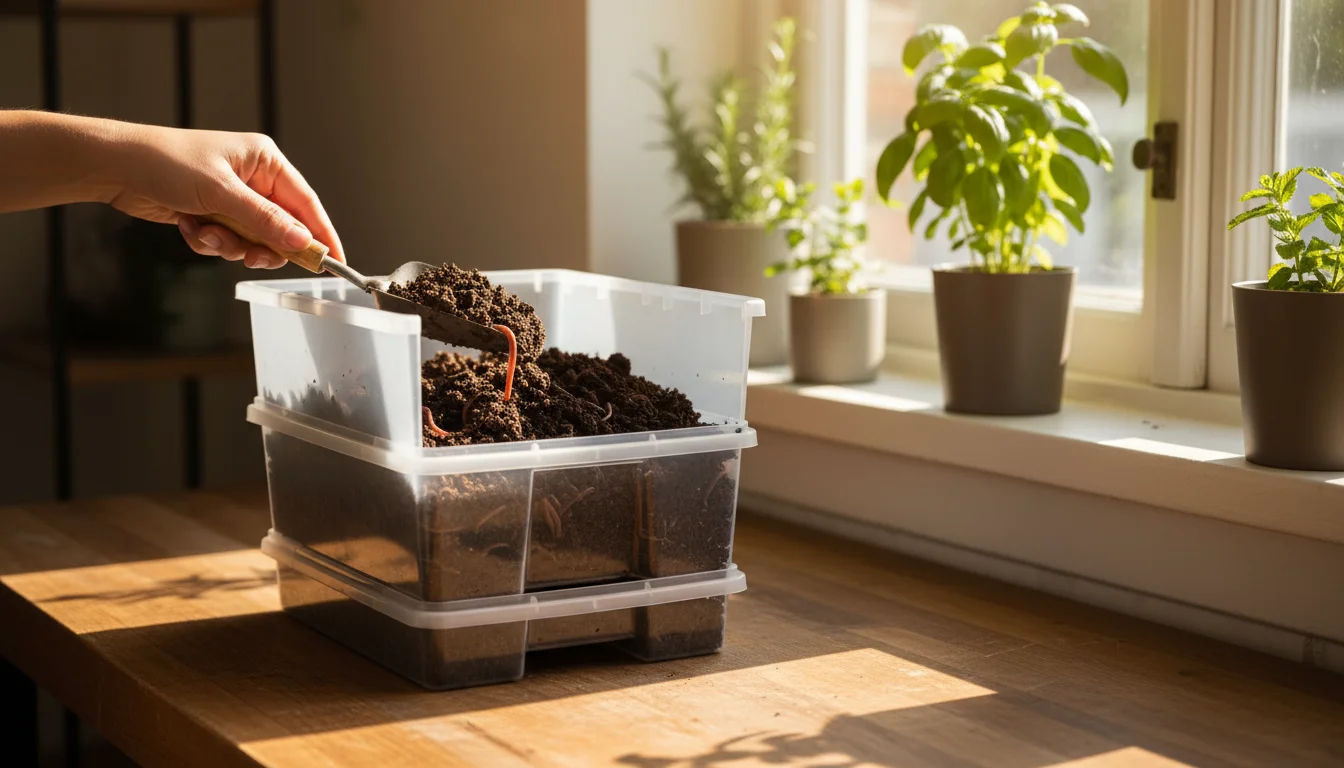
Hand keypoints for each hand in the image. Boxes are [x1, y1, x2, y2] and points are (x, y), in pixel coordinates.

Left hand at [107, 124, 344, 268]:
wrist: (115, 166)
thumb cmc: (166, 162)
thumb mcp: (221, 193)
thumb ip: (265, 221)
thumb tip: (303, 241)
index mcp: (265, 161)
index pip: (307, 204)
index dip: (322, 235)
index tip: (334, 262)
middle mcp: (254, 179)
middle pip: (281, 228)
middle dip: (262, 245)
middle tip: (250, 256)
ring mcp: (233, 198)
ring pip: (253, 240)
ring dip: (229, 244)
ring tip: (206, 232)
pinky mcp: (214, 213)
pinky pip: (228, 242)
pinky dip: (209, 241)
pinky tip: (188, 226)